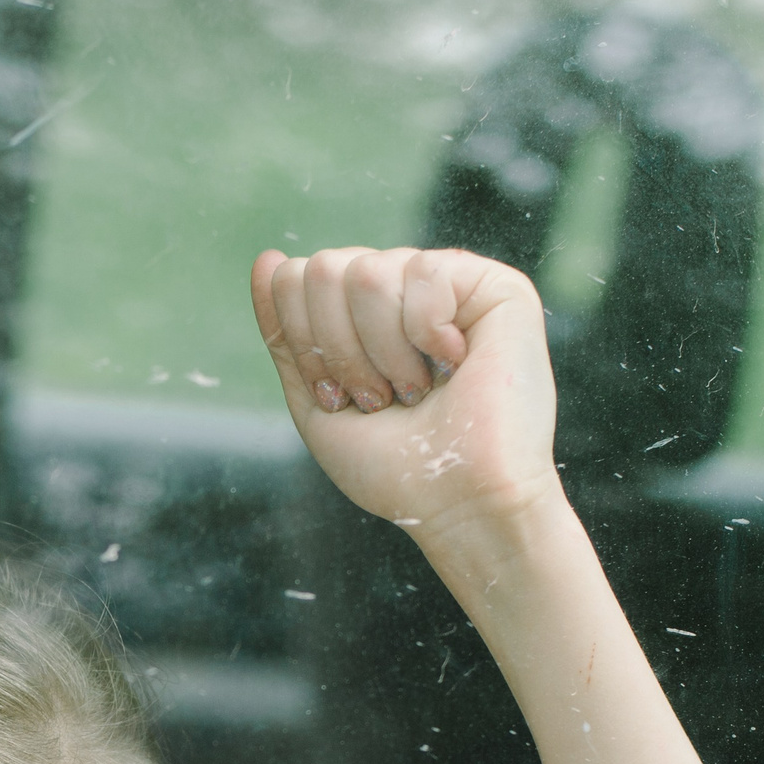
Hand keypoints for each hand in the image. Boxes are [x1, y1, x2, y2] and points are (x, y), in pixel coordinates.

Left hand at [250, 246, 559, 540]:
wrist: (460, 504)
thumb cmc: (395, 469)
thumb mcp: (317, 404)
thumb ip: (286, 334)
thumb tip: (267, 259)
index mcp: (362, 316)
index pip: (295, 278)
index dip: (306, 344)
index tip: (342, 398)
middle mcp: (403, 290)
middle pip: (325, 268)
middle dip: (340, 350)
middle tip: (381, 398)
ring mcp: (448, 285)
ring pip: (368, 271)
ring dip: (383, 353)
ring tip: (419, 390)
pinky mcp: (495, 287)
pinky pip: (423, 272)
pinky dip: (426, 334)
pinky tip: (457, 363)